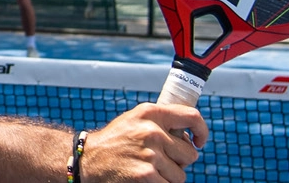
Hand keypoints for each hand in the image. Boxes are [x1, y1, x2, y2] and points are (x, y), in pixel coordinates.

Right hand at [79, 103, 208, 182]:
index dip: (202, 131)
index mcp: (151, 113)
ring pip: (181, 175)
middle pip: (189, 154)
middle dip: (179, 162)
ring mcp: (150, 155)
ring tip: (148, 170)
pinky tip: (146, 180)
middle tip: (159, 161)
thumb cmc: (115, 142)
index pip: (192, 117)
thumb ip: (160, 121)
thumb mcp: (135, 120)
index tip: (199, 142)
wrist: (87, 161)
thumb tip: (189, 133)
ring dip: (169, 177)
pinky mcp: (147, 176)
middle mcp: (152, 132)